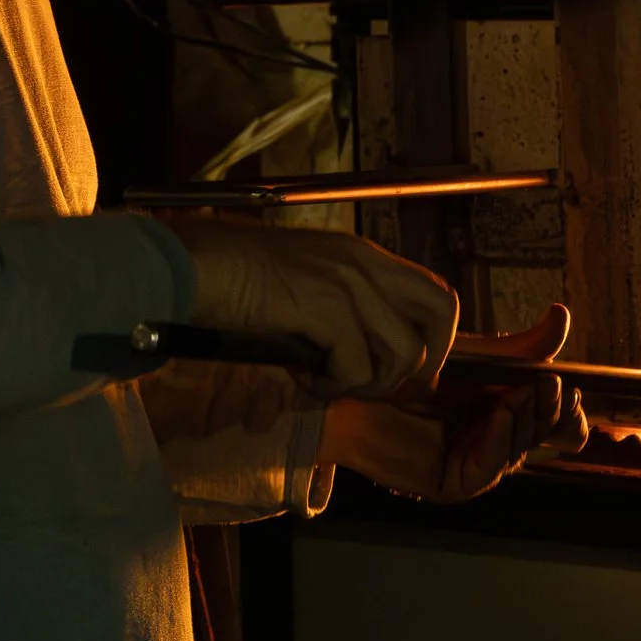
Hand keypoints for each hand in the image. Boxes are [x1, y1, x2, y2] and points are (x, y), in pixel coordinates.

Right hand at [160, 215, 457, 399]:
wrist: (198, 266)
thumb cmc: (239, 278)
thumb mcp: (306, 283)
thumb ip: (344, 310)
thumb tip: (366, 359)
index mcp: (364, 255)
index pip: (436, 292)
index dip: (438, 339)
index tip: (414, 373)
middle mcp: (366, 263)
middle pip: (442, 311)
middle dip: (424, 360)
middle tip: (383, 383)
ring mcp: (348, 282)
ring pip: (403, 352)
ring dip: (368, 382)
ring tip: (325, 380)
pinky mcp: (325, 306)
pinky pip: (356, 367)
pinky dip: (332, 385)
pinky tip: (301, 376)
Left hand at [315, 304, 591, 503]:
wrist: (359, 387)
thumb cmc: (412, 370)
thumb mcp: (476, 355)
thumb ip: (522, 345)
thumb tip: (563, 316)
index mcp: (507, 415)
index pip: (556, 424)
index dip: (568, 410)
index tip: (570, 385)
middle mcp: (496, 444)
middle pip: (545, 440)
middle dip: (554, 413)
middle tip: (557, 387)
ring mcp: (476, 466)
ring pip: (520, 451)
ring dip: (529, 420)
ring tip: (536, 391)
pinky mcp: (453, 484)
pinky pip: (487, 467)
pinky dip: (500, 439)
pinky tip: (502, 413)